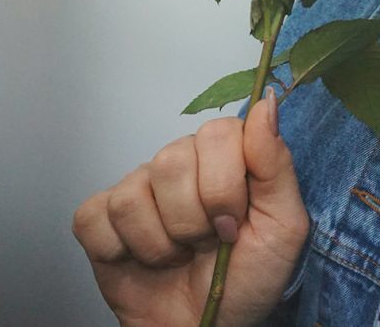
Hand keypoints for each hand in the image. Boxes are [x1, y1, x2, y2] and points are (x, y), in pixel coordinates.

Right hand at [72, 89, 309, 326]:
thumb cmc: (248, 278)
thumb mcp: (283, 226)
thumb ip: (275, 163)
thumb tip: (267, 102)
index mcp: (225, 156)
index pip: (218, 133)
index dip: (224, 186)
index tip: (234, 224)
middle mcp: (179, 162)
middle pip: (171, 162)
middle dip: (193, 219)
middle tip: (207, 243)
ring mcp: (136, 187)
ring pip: (133, 195)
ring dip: (161, 243)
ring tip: (179, 255)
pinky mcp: (99, 218)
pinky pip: (95, 218)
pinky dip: (120, 250)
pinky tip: (140, 259)